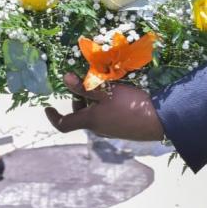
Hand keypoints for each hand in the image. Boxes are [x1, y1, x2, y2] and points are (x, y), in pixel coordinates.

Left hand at [45, 73, 164, 140]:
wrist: (158, 120)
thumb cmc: (128, 105)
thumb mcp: (105, 91)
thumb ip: (84, 86)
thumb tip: (64, 78)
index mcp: (89, 121)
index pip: (64, 124)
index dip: (53, 116)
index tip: (48, 107)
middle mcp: (97, 128)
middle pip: (80, 114)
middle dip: (79, 98)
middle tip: (87, 81)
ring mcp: (110, 129)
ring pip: (94, 113)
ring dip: (94, 99)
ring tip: (104, 83)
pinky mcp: (122, 127)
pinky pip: (107, 115)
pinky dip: (105, 103)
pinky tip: (118, 92)